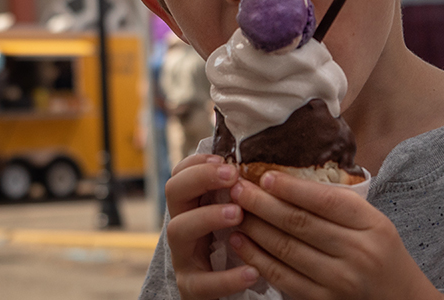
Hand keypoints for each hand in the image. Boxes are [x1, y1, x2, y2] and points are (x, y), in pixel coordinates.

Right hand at [165, 154, 259, 299]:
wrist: (232, 297)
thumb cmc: (239, 251)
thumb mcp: (236, 219)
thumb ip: (244, 197)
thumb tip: (269, 168)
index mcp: (193, 207)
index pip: (181, 174)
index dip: (198, 162)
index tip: (224, 158)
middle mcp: (183, 226)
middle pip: (174, 191)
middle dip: (200, 178)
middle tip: (231, 175)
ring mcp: (183, 257)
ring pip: (178, 229)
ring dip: (207, 216)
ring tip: (237, 214)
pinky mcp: (192, 288)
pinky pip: (203, 283)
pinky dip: (228, 277)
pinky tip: (253, 270)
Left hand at [229, 172, 443, 299]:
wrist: (401, 299)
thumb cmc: (379, 251)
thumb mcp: (371, 221)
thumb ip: (336, 203)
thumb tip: (285, 179)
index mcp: (371, 224)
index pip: (324, 201)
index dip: (290, 188)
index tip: (264, 176)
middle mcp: (357, 252)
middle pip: (300, 223)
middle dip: (262, 204)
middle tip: (237, 188)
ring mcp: (340, 280)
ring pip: (286, 249)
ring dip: (254, 228)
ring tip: (234, 211)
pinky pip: (283, 277)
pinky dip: (257, 258)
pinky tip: (241, 242)